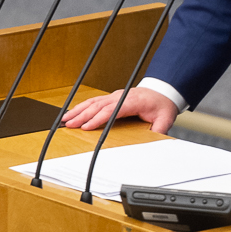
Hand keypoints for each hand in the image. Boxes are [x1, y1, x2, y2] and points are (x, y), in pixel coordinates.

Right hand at [59, 87, 180, 134]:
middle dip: (81, 115)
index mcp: (131, 102)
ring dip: (78, 110)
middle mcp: (120, 97)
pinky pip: (95, 101)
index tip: (86, 127)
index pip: (110, 110)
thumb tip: (154, 140)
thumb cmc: (161, 104)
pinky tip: (75, 112)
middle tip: (69, 124)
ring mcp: (115, 96)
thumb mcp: (164, 118)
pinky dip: (83, 106)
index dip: (97, 119)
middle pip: (97, 105)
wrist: (163, 91)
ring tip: (66, 118)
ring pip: (93, 102)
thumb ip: (159, 130)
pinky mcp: (112, 97)